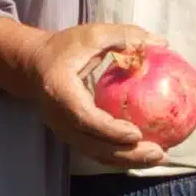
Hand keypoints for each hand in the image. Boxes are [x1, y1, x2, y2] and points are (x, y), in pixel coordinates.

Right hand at [0, 18, 170, 169]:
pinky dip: (121, 156)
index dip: (110, 130)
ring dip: (128, 160)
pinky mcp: (72, 137)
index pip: (84, 118)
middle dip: (128, 155)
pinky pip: (97, 152)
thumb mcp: (92, 35)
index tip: (137, 134)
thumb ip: (125, 36)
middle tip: (160, 153)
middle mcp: (60, 119)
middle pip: (94, 146)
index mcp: (61, 92)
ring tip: (160, 156)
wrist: (33, 67)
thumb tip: (162, 42)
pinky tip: (145, 153)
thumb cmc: (63, 49)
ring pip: (97, 154)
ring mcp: (64, 131)